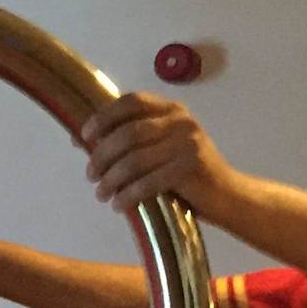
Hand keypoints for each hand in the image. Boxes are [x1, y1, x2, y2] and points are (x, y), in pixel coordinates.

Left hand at [81, 92, 234, 219]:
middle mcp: (181, 120)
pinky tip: (119, 205)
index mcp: (171, 109)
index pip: (131, 102)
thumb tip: (80, 139)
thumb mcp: (156, 153)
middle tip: (91, 175)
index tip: (86, 136)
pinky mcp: (191, 167)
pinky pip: (149, 182)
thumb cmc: (187, 175)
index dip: (104, 117)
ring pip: (135, 160)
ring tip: (101, 194)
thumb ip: (125, 143)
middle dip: (102, 155)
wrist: (227, 196)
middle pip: (128, 133)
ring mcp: (188, 143)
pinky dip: (129, 195)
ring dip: (111, 179)